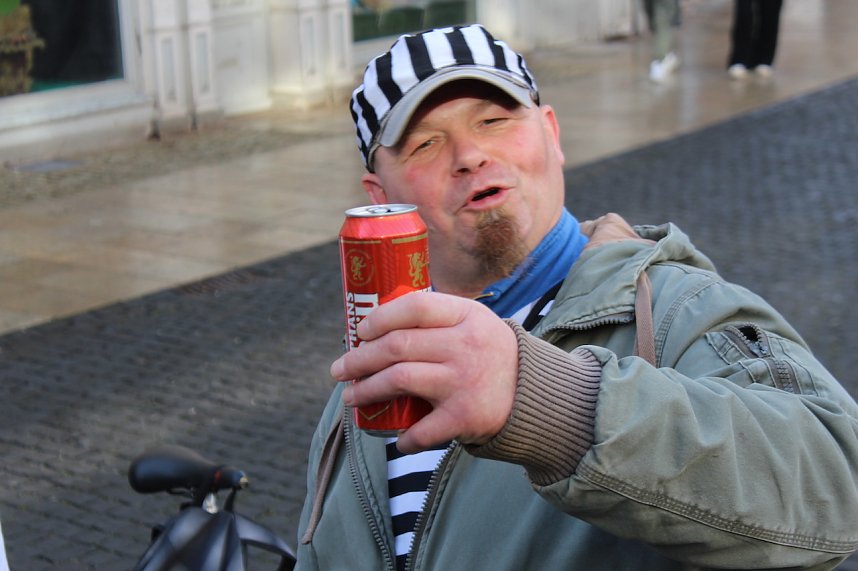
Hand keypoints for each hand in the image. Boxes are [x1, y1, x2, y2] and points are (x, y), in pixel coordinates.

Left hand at [330, 292, 518, 452]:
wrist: (536, 395)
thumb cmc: (491, 354)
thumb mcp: (475, 322)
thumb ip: (438, 318)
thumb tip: (377, 319)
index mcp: (466, 316)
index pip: (415, 307)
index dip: (381, 317)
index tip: (360, 330)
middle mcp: (464, 345)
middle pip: (397, 346)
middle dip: (359, 358)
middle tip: (340, 369)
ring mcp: (464, 381)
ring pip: (399, 380)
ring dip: (366, 390)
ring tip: (351, 396)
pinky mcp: (465, 417)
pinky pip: (422, 430)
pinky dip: (404, 438)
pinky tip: (395, 438)